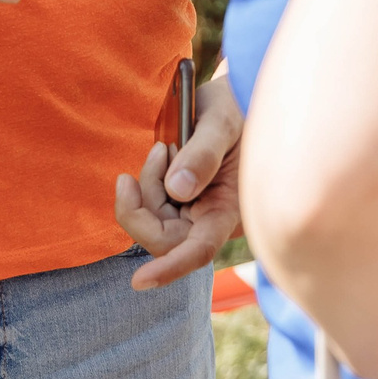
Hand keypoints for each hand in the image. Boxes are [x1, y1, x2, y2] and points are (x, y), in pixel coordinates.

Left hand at [115, 69, 242, 289]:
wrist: (237, 97)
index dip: (170, 268)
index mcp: (229, 209)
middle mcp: (210, 219)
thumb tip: (177, 190)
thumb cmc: (238, 105)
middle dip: (144, 203)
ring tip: (165, 147)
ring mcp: (194, 211)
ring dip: (148, 183)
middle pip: (162, 238)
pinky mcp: (181, 201)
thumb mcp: (222, 121)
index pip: (198, 251)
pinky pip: (151, 204)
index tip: (139, 281)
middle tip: (157, 152)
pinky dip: (148, 179)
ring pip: (152, 219)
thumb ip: (202, 154)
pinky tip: (164, 152)